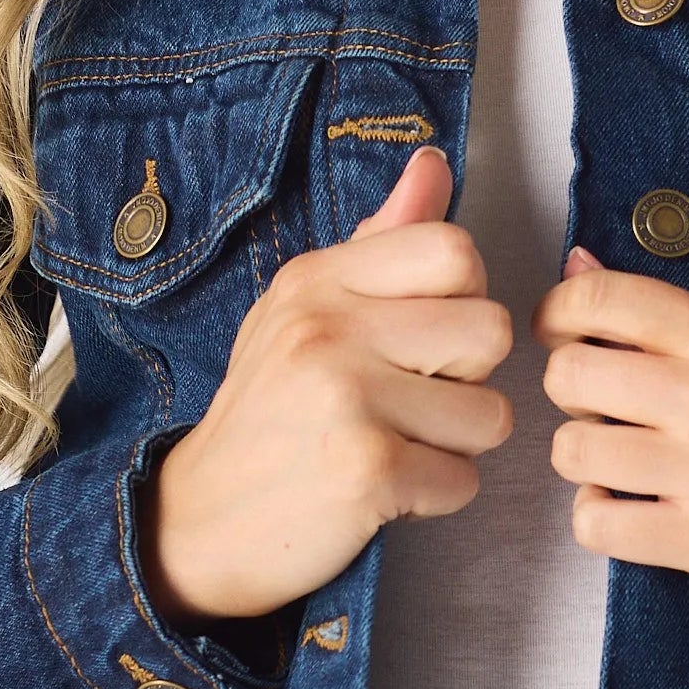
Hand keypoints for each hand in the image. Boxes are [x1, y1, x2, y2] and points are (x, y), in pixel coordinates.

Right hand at [139, 145, 512, 623]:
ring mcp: (347, 398)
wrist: (197, 526)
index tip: (417, 340)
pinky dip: (436, 498)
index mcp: (317, 279)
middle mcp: (329, 327)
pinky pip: (465, 480)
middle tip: (405, 404)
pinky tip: (382, 492)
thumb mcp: (306, 312)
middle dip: (466, 380)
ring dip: (456, 445)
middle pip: (490, 330)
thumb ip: (381, 242)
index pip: (456, 250)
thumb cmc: (270, 414)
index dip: (460, 301)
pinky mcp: (367, 471)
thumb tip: (434, 163)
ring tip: (394, 446)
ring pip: (491, 413)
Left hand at [532, 250, 688, 586]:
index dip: (562, 309)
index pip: (596, 300)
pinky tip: (633, 497)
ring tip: (625, 448)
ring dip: (587, 447)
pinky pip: (598, 527)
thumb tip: (577, 262)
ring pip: (573, 452)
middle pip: (569, 376)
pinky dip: (601, 512)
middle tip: (604, 392)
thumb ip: (671, 305)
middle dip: (575, 378)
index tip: (566, 326)